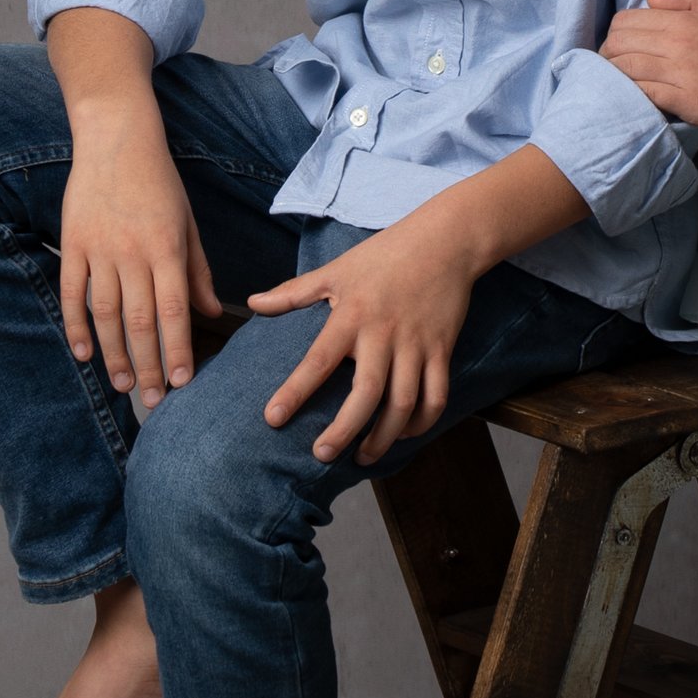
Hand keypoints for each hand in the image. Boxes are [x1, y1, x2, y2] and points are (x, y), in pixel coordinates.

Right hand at [59, 119, 222, 409]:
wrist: (116, 138)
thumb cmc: (159, 183)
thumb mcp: (187, 223)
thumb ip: (197, 270)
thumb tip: (212, 313)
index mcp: (166, 248)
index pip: (174, 310)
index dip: (178, 349)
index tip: (183, 382)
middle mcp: (132, 253)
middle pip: (139, 321)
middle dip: (148, 365)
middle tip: (154, 400)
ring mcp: (99, 250)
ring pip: (104, 314)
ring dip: (113, 355)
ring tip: (124, 385)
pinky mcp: (72, 244)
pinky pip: (71, 294)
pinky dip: (76, 326)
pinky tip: (84, 354)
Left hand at [246, 206, 481, 466]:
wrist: (445, 241)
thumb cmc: (384, 255)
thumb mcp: (335, 269)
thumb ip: (293, 292)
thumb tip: (252, 303)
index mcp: (352, 315)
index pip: (318, 359)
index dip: (295, 391)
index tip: (273, 418)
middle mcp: (384, 333)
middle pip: (367, 392)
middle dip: (344, 429)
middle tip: (322, 454)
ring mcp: (416, 344)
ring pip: (403, 402)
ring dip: (383, 436)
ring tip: (363, 456)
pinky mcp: (443, 350)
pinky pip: (436, 396)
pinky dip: (421, 422)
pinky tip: (402, 434)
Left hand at [602, 0, 697, 134]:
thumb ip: (688, 1)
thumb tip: (650, 1)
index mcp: (684, 20)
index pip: (625, 21)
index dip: (614, 35)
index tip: (620, 49)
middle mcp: (677, 43)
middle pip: (617, 45)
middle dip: (608, 57)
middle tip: (615, 71)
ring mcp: (681, 74)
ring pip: (624, 70)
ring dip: (615, 79)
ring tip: (620, 89)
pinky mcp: (689, 102)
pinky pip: (644, 96)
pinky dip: (633, 98)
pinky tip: (637, 102)